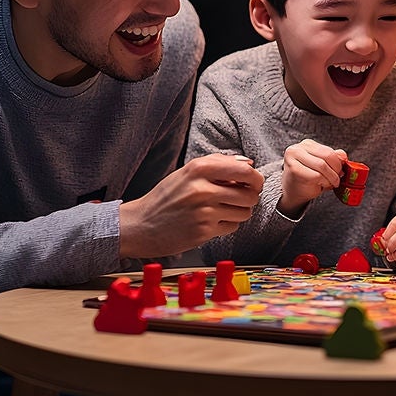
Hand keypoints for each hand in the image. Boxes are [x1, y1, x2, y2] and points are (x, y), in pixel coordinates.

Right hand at [118, 154, 262, 257]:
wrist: (141, 225)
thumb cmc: (165, 198)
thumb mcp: (187, 172)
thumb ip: (218, 164)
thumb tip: (249, 163)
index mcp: (198, 168)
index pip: (245, 170)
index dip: (255, 179)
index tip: (253, 183)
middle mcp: (202, 189)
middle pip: (249, 194)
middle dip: (249, 198)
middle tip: (239, 198)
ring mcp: (203, 212)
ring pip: (244, 212)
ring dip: (239, 212)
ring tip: (222, 210)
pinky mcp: (204, 231)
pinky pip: (232, 227)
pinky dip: (226, 225)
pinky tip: (211, 222)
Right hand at [278, 139, 346, 214]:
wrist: (292, 192)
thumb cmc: (307, 179)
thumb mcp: (322, 166)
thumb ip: (332, 158)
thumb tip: (343, 155)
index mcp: (306, 144)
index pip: (328, 150)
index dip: (338, 163)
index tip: (340, 172)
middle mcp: (298, 148)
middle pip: (327, 156)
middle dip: (336, 170)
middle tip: (337, 179)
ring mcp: (294, 157)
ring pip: (322, 165)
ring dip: (331, 178)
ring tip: (330, 183)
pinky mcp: (294, 169)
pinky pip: (316, 175)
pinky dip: (323, 182)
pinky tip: (320, 185)